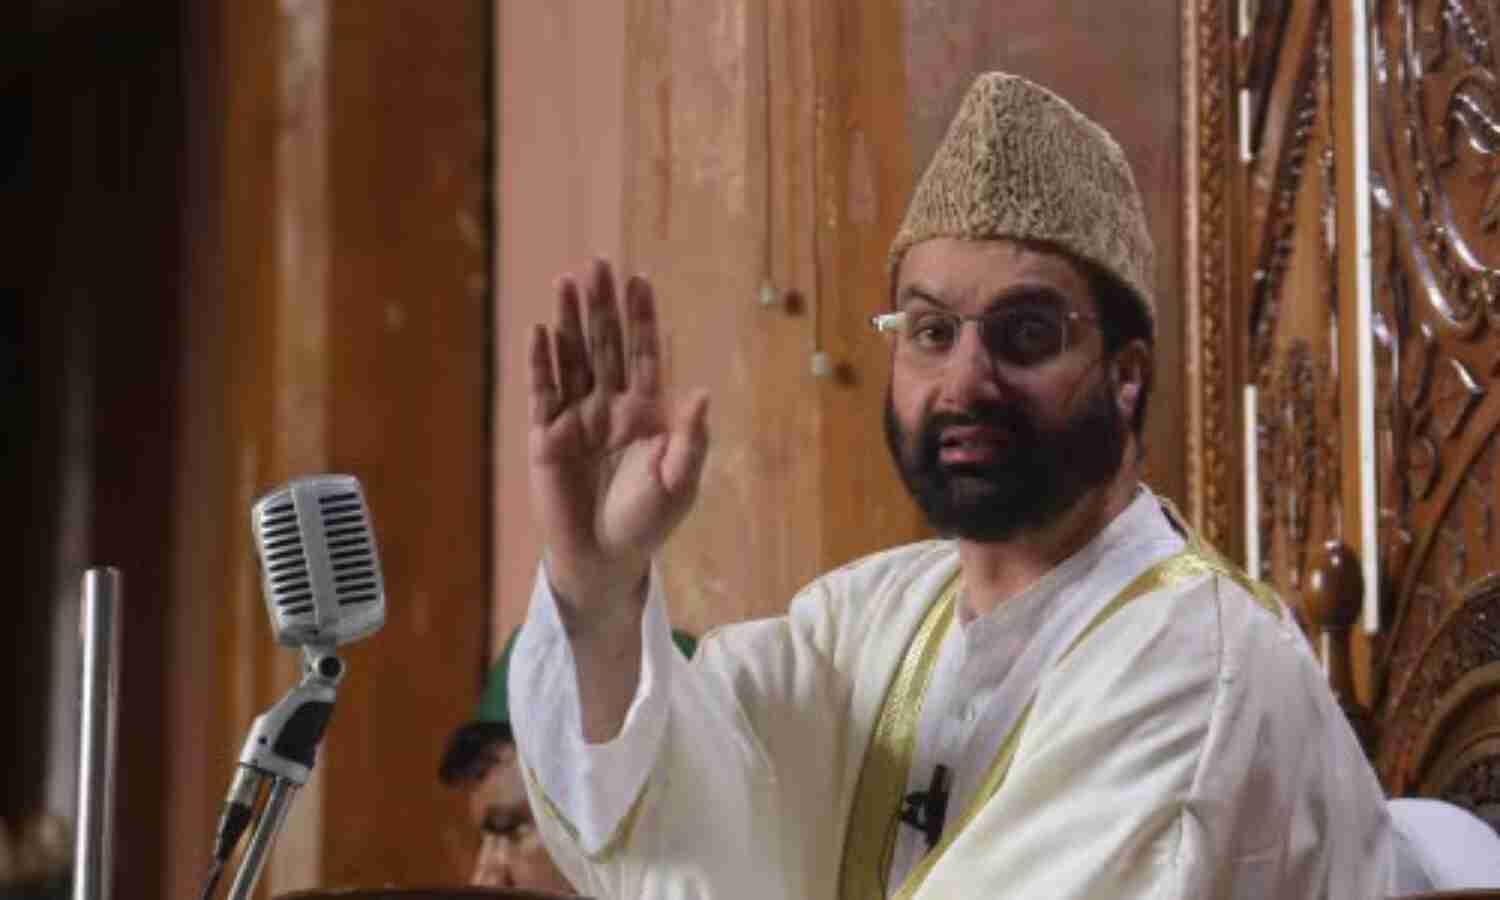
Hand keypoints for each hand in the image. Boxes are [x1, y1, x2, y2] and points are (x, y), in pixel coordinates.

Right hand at [528, 259, 709, 627]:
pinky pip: (542, 391)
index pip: (642, 354)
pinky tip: (539, 331)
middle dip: (601, 305)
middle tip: (597, 263)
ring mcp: (576, 417)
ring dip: (568, 320)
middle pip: (605, 345)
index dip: (641, 318)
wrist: (605, 559)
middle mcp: (610, 406)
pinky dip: (540, 361)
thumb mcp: (679, 484)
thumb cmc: (647, 523)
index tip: (639, 279)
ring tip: (566, 281)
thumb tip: (701, 392)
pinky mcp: (546, 435)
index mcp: (646, 411)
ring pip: (572, 358)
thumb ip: (690, 440)